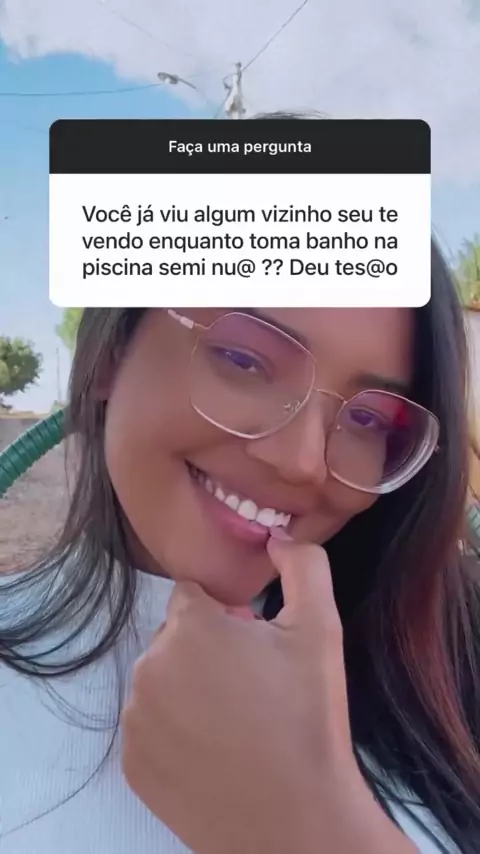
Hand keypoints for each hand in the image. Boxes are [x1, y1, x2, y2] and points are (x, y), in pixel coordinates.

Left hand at [121, 534, 414, 853]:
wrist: (295, 822)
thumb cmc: (308, 717)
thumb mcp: (321, 627)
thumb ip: (304, 563)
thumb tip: (277, 536)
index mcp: (188, 625)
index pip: (194, 595)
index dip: (228, 615)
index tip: (255, 645)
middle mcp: (148, 665)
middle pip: (176, 637)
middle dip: (207, 649)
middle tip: (253, 686)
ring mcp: (135, 718)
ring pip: (162, 681)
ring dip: (189, 689)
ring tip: (236, 723)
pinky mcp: (132, 764)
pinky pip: (151, 727)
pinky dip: (175, 732)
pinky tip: (213, 752)